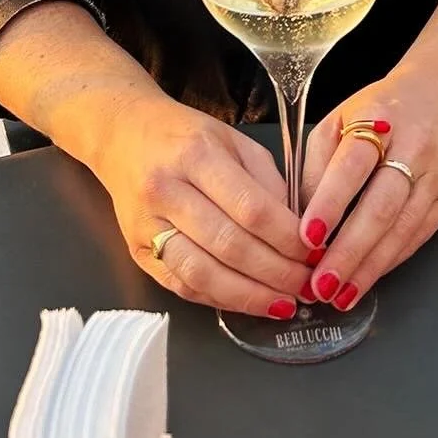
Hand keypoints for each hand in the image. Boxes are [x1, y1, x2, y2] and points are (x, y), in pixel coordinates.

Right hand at [93, 90, 313, 318]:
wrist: (122, 134)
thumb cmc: (184, 136)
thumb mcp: (233, 140)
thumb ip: (266, 181)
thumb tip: (298, 230)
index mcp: (196, 154)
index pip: (251, 207)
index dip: (287, 238)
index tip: (315, 252)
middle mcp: (167, 190)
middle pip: (230, 245)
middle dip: (276, 272)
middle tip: (308, 285)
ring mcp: (147, 225)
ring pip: (203, 274)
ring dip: (250, 296)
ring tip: (284, 304)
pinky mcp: (137, 252)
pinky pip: (182, 286)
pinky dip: (219, 300)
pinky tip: (248, 302)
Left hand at [298, 66, 437, 309]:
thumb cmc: (379, 109)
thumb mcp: (338, 119)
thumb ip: (318, 164)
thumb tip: (301, 218)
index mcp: (378, 120)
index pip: (352, 166)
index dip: (330, 204)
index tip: (307, 237)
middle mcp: (413, 149)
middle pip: (381, 207)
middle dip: (349, 251)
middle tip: (322, 283)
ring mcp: (435, 178)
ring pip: (402, 230)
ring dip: (369, 268)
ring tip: (340, 294)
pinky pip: (416, 239)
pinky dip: (389, 263)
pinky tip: (366, 279)